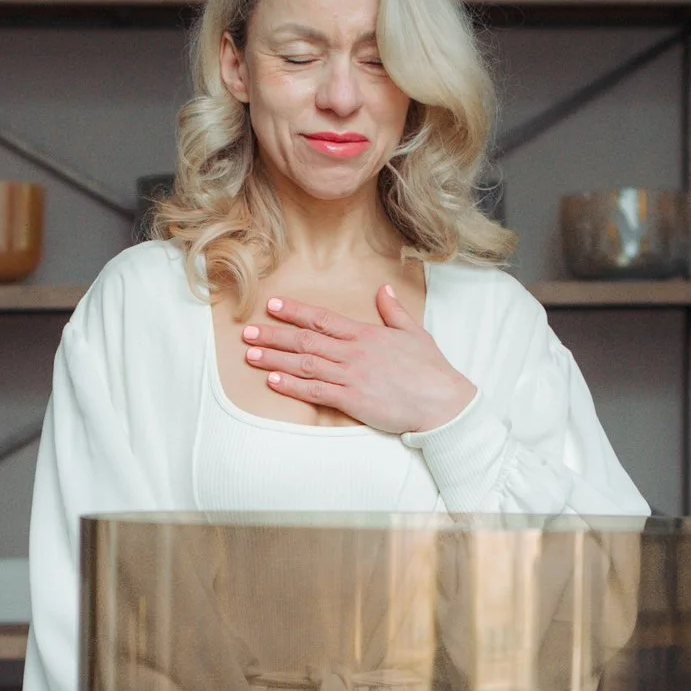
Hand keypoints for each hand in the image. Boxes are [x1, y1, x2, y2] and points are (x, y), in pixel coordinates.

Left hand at [243, 284, 476, 434]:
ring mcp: (351, 376)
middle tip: (247, 331)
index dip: (294, 311)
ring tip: (252, 355)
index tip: (272, 306)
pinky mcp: (352, 400)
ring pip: (305, 364)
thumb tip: (383, 290)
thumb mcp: (414, 333)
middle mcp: (353, 352)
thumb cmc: (430, 369)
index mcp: (365, 334)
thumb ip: (394, 311)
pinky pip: (316, 391)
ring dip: (276, 359)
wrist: (442, 401)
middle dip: (274, 335)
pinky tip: (274, 381)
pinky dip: (293, 386)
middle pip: (305, 339)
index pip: (322, 318)